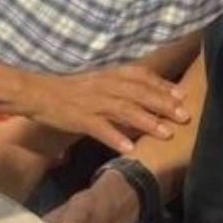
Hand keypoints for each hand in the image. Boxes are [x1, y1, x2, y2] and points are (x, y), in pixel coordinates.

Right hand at [21, 64, 189, 153]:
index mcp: (110, 72)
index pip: (143, 77)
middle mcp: (106, 85)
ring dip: (148, 122)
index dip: (164, 86)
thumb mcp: (97, 76)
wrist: (37, 89)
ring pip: (125, 111)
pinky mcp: (80, 118)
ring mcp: (93, 102)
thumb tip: (142, 89)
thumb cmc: (69, 84)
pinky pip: (101, 129)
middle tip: (185, 116)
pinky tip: (130, 149)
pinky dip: (116, 138)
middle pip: (140, 94)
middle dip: (164, 105)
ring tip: (166, 134)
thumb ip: (119, 81)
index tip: (182, 96)